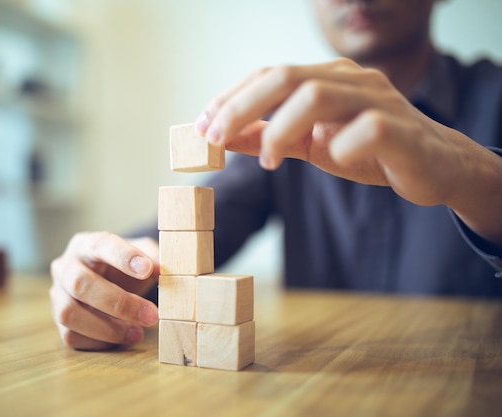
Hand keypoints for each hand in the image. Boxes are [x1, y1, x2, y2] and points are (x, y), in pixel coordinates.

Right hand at [50, 232, 158, 349]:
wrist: (108, 281)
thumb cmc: (125, 267)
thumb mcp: (142, 255)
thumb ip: (153, 258)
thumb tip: (160, 270)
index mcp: (86, 244)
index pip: (100, 245)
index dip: (123, 257)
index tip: (147, 270)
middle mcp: (65, 267)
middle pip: (80, 283)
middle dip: (119, 303)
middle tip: (151, 315)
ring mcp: (57, 295)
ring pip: (69, 313)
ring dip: (107, 327)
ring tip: (137, 333)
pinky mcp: (59, 321)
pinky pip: (71, 335)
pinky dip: (99, 341)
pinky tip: (123, 338)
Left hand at [195, 57, 501, 243]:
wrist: (434, 166)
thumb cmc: (369, 151)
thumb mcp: (311, 145)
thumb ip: (269, 137)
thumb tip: (223, 137)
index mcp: (326, 78)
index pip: (269, 75)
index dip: (231, 97)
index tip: (201, 124)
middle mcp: (350, 80)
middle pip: (285, 76)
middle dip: (242, 106)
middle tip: (215, 137)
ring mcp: (378, 101)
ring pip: (318, 94)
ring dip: (281, 128)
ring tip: (267, 159)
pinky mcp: (402, 130)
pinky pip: (367, 129)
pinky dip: (339, 145)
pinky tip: (331, 160)